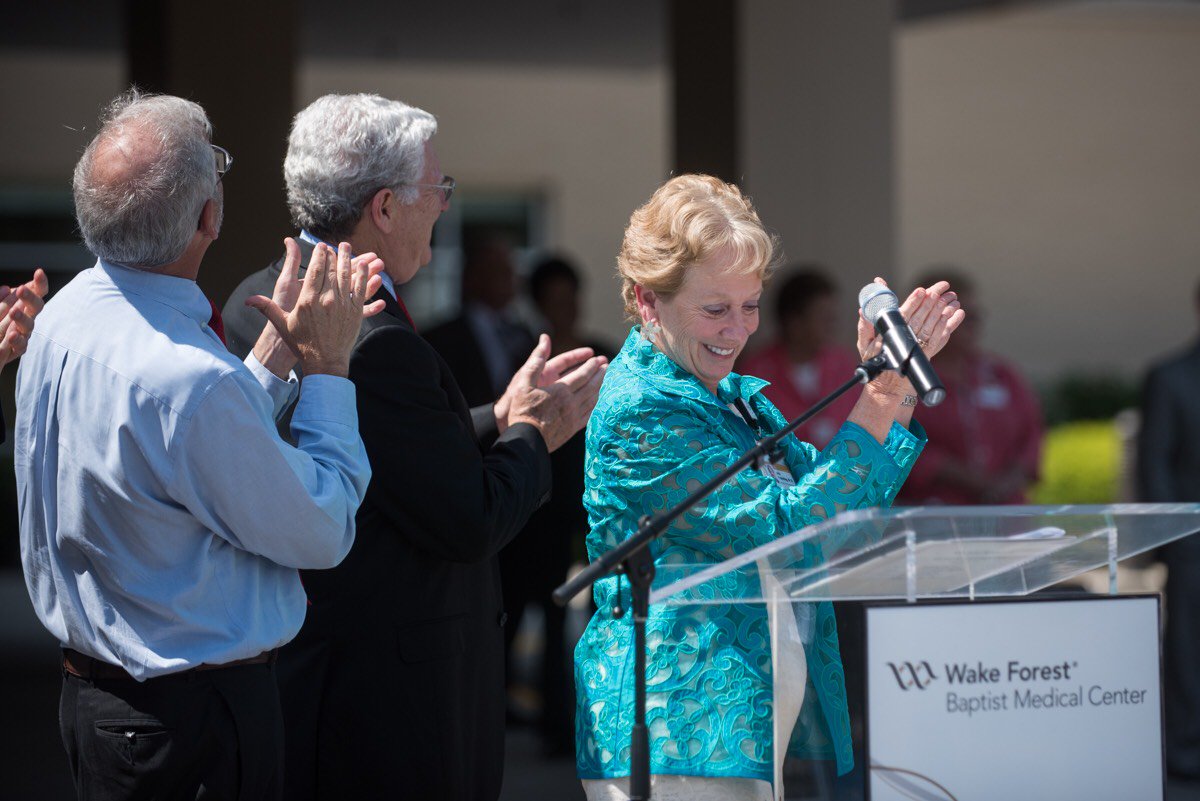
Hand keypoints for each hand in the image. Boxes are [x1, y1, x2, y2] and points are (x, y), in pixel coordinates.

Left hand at [0, 268, 48, 367]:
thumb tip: (8, 289)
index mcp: (23, 304)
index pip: (37, 292)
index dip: (40, 283)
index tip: (39, 273)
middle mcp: (27, 317)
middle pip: (36, 306)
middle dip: (30, 298)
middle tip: (22, 290)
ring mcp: (24, 333)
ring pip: (29, 325)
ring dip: (22, 318)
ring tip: (13, 312)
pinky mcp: (17, 349)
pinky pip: (21, 346)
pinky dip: (18, 340)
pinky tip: (12, 335)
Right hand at [247, 242, 385, 376]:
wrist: (325, 362)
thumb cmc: (303, 344)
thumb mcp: (283, 325)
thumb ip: (267, 308)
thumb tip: (248, 300)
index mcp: (308, 300)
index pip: (315, 270)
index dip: (319, 255)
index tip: (321, 247)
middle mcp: (326, 300)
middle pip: (332, 269)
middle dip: (334, 254)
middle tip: (335, 245)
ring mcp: (342, 306)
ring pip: (346, 276)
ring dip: (348, 259)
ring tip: (348, 248)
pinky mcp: (355, 312)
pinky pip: (360, 289)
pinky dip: (362, 275)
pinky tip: (362, 265)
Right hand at [501, 334, 606, 450]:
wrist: (526, 439)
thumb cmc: (522, 410)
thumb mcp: (523, 382)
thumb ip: (536, 361)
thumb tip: (544, 339)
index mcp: (561, 390)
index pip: (582, 375)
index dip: (591, 366)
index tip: (599, 360)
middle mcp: (571, 403)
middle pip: (591, 386)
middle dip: (600, 375)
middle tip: (608, 367)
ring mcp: (574, 417)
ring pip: (593, 400)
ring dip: (601, 389)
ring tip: (608, 381)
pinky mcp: (573, 429)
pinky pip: (590, 415)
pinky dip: (597, 406)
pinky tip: (600, 402)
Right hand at [856, 276, 965, 395]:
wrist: (887, 386)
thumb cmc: (875, 361)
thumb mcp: (864, 344)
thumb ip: (864, 326)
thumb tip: (861, 310)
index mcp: (891, 335)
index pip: (903, 315)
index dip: (913, 302)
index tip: (921, 290)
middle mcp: (905, 341)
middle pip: (920, 318)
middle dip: (930, 302)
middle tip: (939, 289)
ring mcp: (918, 348)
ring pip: (931, 326)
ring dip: (941, 311)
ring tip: (949, 298)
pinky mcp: (927, 354)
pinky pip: (938, 338)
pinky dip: (945, 326)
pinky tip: (950, 314)